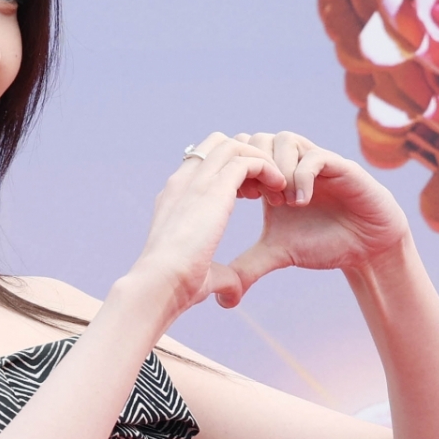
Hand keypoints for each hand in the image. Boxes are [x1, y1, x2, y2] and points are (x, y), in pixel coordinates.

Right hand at [129, 133, 287, 320]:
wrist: (160, 282)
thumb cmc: (176, 286)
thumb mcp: (202, 275)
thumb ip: (221, 277)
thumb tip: (232, 295)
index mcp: (175, 197)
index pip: (204, 162)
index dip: (232, 171)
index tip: (251, 196)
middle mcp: (183, 181)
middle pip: (219, 143)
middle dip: (247, 157)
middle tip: (265, 188)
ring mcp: (197, 180)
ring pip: (234, 145)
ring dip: (261, 161)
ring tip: (277, 188)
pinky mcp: (215, 187)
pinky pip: (248, 160)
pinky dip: (268, 169)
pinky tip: (278, 192)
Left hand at [225, 131, 409, 298]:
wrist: (366, 248)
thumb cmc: (322, 243)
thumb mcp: (278, 253)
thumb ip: (248, 266)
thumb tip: (220, 299)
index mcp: (271, 177)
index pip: (241, 151)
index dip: (234, 171)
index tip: (237, 200)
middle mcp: (291, 163)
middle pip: (257, 138)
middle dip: (254, 167)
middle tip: (257, 198)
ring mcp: (315, 161)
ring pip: (284, 140)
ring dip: (277, 169)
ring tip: (282, 202)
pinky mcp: (341, 166)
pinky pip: (315, 156)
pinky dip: (301, 176)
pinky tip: (300, 202)